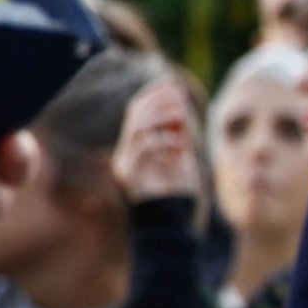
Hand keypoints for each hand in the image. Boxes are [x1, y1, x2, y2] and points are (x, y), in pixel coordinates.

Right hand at [113, 80, 202, 203]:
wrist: (171, 222)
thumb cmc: (178, 191)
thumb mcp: (182, 155)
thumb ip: (179, 132)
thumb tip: (180, 103)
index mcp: (136, 145)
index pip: (137, 111)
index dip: (153, 95)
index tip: (172, 84)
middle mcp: (126, 152)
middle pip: (135, 115)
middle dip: (158, 102)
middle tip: (180, 98)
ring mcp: (125, 163)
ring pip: (136, 128)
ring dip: (161, 117)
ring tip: (182, 116)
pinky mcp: (129, 175)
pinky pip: (143, 149)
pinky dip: (164, 141)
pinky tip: (181, 145)